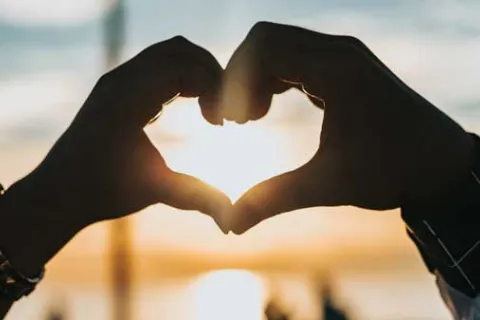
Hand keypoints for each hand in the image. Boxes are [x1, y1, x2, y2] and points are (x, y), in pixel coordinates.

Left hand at [1, 36, 230, 272]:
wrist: (60, 191)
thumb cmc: (103, 192)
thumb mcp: (154, 192)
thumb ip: (196, 198)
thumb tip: (231, 220)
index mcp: (128, 99)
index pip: (184, 67)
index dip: (215, 88)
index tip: (222, 123)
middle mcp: (121, 80)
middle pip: (181, 50)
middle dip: (211, 74)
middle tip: (223, 110)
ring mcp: (118, 79)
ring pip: (170, 53)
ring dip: (198, 73)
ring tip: (211, 108)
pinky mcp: (119, 86)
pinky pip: (159, 65)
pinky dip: (184, 77)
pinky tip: (193, 106)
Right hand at [207, 22, 474, 233]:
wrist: (439, 164)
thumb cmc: (392, 172)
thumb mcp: (328, 185)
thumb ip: (274, 199)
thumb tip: (231, 224)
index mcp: (336, 72)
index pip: (264, 49)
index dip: (235, 82)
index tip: (234, 123)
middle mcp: (339, 52)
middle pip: (265, 39)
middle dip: (240, 77)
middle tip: (238, 121)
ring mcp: (342, 55)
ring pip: (278, 45)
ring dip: (255, 77)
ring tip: (251, 119)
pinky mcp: (343, 65)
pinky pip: (294, 56)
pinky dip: (272, 77)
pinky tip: (268, 109)